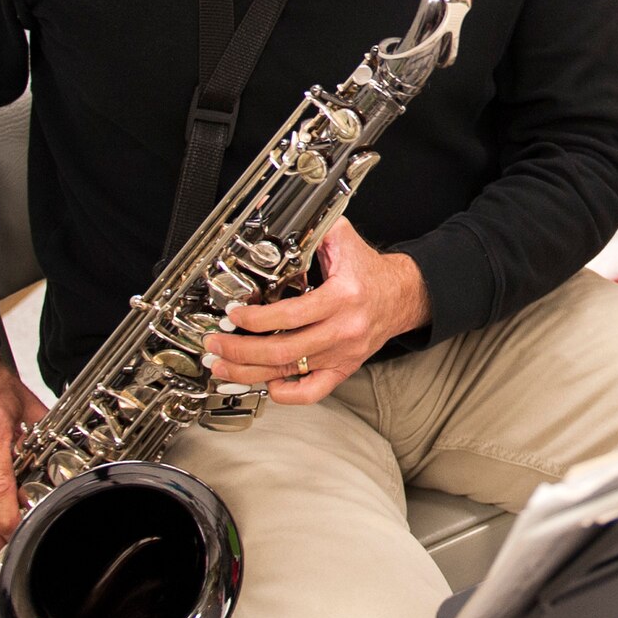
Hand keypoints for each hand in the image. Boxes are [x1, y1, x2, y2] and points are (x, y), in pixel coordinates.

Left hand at [202, 218, 430, 405]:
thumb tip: (279, 224)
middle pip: (284, 350)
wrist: (402, 296)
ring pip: (290, 372)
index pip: (292, 315)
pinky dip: (286, 393)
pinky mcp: (344, 368)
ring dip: (249, 372)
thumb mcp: (343, 240)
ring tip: (223, 367)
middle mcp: (344, 329)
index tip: (234, 316)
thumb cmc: (369, 271)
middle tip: (216, 345)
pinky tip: (266, 382)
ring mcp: (344, 353)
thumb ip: (314, 230)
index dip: (256, 319)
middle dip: (241, 350)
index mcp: (343, 297)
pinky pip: (313, 391)